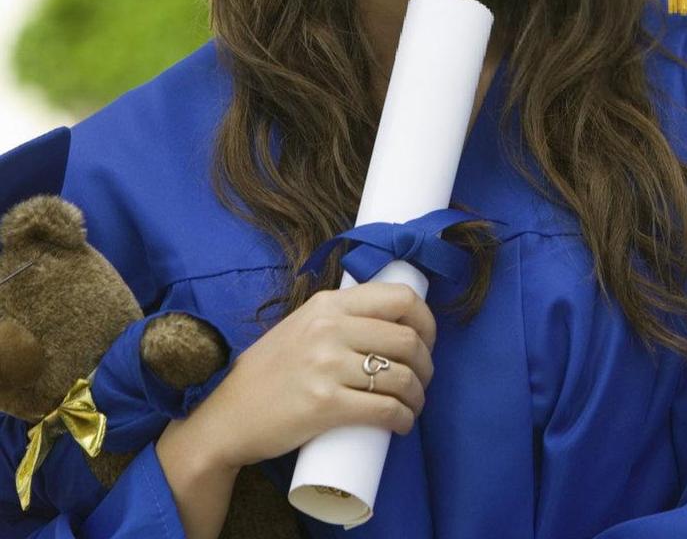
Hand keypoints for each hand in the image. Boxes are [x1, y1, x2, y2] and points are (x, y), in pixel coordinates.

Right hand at [173, 282, 435, 471]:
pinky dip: (403, 418)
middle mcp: (330, 328)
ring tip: (413, 404)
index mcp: (329, 303)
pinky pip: (383, 409)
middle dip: (426, 364)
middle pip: (406, 338)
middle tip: (422, 379)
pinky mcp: (324, 405)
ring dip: (418, 395)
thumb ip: (339, 316)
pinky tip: (403, 422)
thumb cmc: (270, 370)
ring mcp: (327, 366)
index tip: (427, 341)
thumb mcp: (304, 324)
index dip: (426, 320)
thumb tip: (390, 318)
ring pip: (400, 376)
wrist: (227, 415)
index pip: (400, 297)